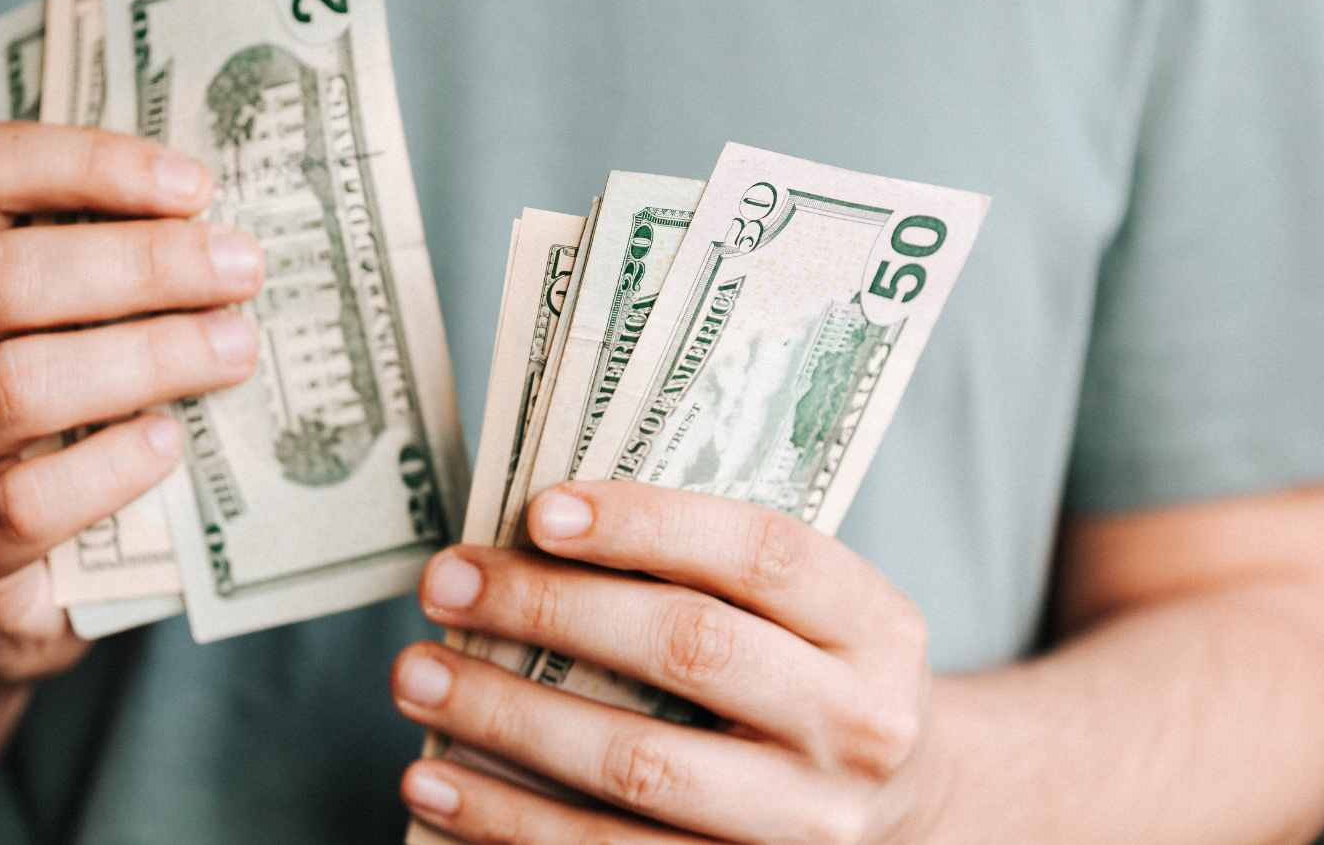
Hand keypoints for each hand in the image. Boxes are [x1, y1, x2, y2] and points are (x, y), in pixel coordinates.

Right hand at [0, 123, 261, 683]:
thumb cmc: (36, 431)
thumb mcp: (49, 334)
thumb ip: (103, 272)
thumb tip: (229, 225)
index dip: (86, 163)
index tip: (194, 186)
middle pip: (0, 278)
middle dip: (140, 264)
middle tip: (241, 271)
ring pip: (13, 385)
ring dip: (143, 358)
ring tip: (234, 351)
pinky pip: (22, 503)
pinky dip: (108, 468)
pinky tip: (168, 445)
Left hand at [394, 481, 937, 843]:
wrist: (907, 808)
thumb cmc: (812, 676)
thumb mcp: (811, 611)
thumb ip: (710, 568)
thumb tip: (531, 534)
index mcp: (875, 626)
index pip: (761, 553)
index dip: (648, 523)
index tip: (539, 511)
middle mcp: (858, 726)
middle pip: (689, 650)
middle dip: (549, 610)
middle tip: (444, 585)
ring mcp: (807, 826)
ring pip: (638, 769)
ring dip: (507, 719)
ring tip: (416, 677)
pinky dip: (509, 823)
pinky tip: (436, 780)